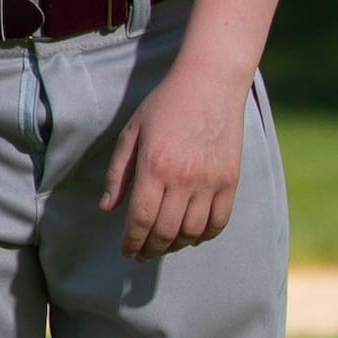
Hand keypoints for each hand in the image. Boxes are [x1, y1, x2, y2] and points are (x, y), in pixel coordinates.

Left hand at [101, 57, 253, 258]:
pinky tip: (192, 236)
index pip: (141, 219)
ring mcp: (210, 181)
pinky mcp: (230, 180)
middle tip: (141, 254)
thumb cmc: (164, 105)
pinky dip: (205, 235)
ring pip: (192, 231)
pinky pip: (219, 220)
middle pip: (165, 230)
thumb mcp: (131, 133)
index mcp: (154, 166)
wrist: (210, 83)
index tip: (127, 251)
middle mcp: (183, 178)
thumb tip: (107, 208)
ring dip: (175, 245)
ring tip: (163, 245)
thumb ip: (118, 173)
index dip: (132, 241)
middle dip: (150, 248)